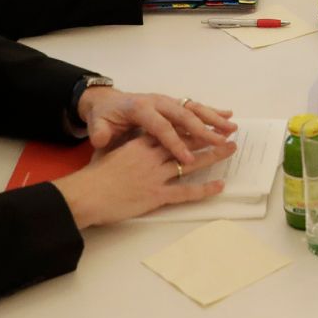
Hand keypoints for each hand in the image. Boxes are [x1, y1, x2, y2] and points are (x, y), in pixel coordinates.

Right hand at [52, 134, 235, 228]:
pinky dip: (204, 189)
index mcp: (141, 142)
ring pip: (191, 163)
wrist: (87, 194)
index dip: (189, 126)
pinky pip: (185, 192)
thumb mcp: (107, 151)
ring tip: (230, 149)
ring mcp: (156, 175)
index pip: (171, 130)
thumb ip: (119, 144)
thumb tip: (117, 138)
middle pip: (186, 142)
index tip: (205, 122)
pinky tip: (219, 186)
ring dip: (213, 156)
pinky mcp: (157, 195)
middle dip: (208, 136)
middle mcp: (152, 155)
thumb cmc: (94, 175)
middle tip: (227, 132)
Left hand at [75, 86, 236, 158]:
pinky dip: (212, 110)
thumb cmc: (104, 116)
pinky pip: (195, 106)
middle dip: (203, 130)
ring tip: (231, 128)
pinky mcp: (173, 103)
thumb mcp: (98, 123)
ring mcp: (167, 101)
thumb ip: (100, 131)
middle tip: (220, 142)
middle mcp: (158, 101)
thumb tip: (100, 138)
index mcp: (140, 108)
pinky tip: (228, 115)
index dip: (174, 143)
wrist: (106, 100)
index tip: (187, 159)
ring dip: (214, 118)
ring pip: (193, 108)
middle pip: (183, 115)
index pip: (161, 127)